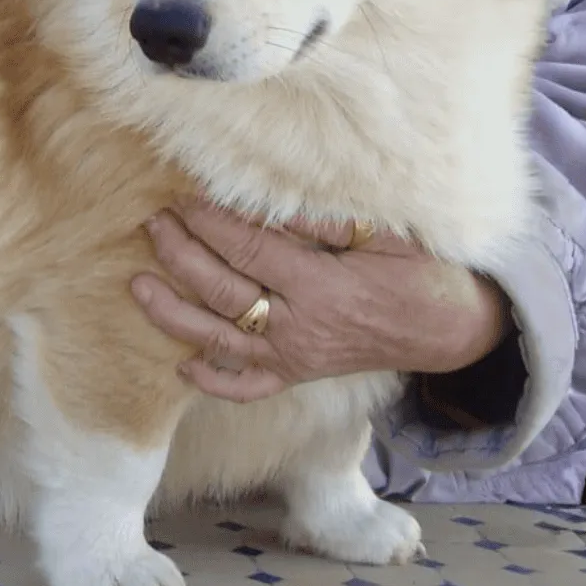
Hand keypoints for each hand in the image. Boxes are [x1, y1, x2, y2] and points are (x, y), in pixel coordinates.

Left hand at [131, 201, 511, 402]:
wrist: (448, 329)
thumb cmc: (417, 271)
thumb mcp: (379, 233)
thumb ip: (319, 221)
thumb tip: (262, 198)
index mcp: (320, 288)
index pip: (247, 250)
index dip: (209, 222)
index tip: (184, 197)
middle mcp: (298, 329)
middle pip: (220, 291)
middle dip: (179, 255)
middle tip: (154, 224)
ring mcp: (293, 358)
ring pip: (218, 340)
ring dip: (173, 314)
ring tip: (137, 285)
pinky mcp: (296, 376)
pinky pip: (246, 388)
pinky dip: (211, 380)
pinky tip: (181, 363)